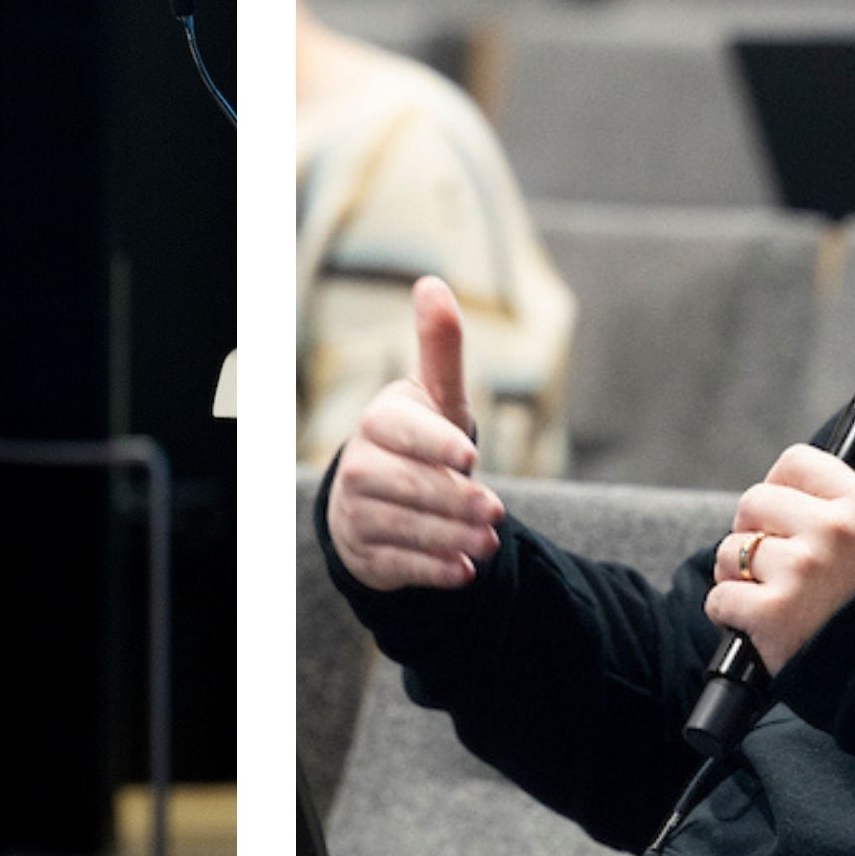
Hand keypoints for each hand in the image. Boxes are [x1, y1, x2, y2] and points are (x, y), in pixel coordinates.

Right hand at [325, 276, 503, 590]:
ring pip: (403, 526)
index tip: (468, 454)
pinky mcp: (364, 551)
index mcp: (380, 421)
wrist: (383, 493)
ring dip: (449, 537)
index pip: (402, 430)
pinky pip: (397, 563)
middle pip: (407, 485)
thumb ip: (439, 346)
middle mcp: (360, 464)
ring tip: (490, 543)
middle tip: (497, 513)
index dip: (435, 443)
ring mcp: (356, 510)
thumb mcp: (435, 393)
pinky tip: (464, 571)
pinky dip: (432, 569)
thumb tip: (432, 283)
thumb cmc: (421, 435)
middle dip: (453, 500)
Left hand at [701, 446, 854, 673]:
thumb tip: (786, 497)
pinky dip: (726, 613)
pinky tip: (752, 624)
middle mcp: (832, 530)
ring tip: (763, 596)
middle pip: (753, 501)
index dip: (777, 487)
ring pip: (729, 550)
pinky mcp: (772, 612)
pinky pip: (719, 597)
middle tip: (767, 564)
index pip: (796, 462)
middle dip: (751, 532)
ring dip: (734, 575)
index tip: (777, 514)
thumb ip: (842, 516)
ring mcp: (801, 570)